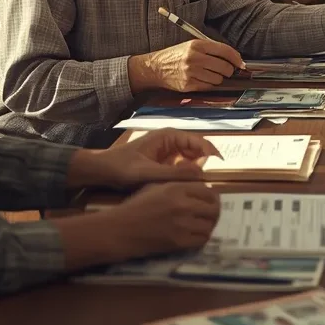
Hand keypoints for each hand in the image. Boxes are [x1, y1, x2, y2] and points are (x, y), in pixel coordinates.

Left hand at [69, 130, 220, 189]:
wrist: (103, 171)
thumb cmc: (122, 168)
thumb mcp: (148, 172)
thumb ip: (174, 173)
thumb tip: (200, 172)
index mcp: (168, 136)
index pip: (198, 141)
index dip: (211, 152)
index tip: (221, 166)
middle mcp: (170, 140)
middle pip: (197, 149)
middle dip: (206, 162)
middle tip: (212, 180)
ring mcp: (167, 150)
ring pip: (191, 159)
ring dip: (198, 169)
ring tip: (202, 185)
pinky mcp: (164, 161)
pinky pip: (182, 166)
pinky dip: (188, 174)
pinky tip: (188, 187)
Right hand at [113, 182, 221, 251]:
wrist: (121, 229)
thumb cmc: (136, 206)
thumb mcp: (156, 186)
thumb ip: (177, 184)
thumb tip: (199, 187)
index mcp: (177, 188)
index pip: (208, 192)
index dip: (212, 197)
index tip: (210, 201)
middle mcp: (183, 205)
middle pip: (214, 208)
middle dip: (214, 212)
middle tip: (209, 215)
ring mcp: (183, 224)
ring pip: (210, 225)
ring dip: (208, 226)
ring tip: (202, 225)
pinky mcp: (179, 242)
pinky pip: (202, 240)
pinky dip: (201, 238)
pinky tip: (195, 236)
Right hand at [131, 39, 244, 92]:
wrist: (155, 68)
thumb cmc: (175, 56)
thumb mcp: (192, 45)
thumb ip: (211, 49)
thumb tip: (234, 58)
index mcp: (197, 45)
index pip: (225, 51)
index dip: (236, 58)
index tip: (240, 63)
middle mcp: (194, 58)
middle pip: (224, 67)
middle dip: (228, 70)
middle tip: (225, 69)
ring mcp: (191, 72)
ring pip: (218, 79)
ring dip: (218, 78)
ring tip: (209, 73)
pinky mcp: (189, 85)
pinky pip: (209, 86)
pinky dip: (209, 84)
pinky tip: (202, 79)